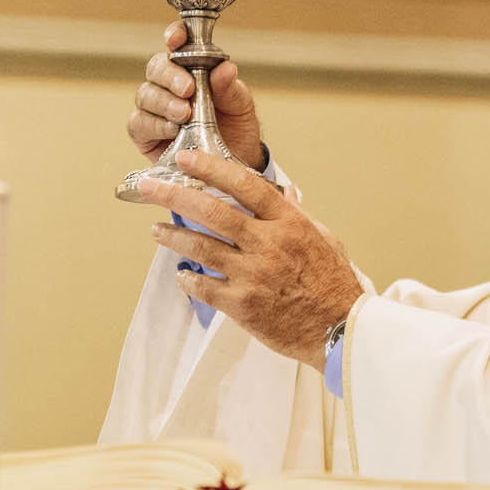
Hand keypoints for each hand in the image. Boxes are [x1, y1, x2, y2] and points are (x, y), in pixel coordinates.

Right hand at [127, 23, 265, 170]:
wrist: (235, 162)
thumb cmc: (236, 127)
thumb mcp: (241, 106)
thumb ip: (230, 87)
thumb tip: (225, 68)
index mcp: (191, 68)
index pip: (177, 44)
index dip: (173, 36)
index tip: (176, 39)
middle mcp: (168, 85)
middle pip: (156, 68)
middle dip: (170, 76)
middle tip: (187, 89)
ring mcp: (154, 109)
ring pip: (145, 95)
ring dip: (164, 103)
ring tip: (184, 114)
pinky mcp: (145, 134)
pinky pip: (139, 124)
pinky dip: (155, 125)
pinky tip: (173, 130)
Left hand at [138, 150, 362, 367]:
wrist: (340, 330)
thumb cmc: (334, 285)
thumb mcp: (324, 239)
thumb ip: (298, 215)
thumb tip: (285, 193)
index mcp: (288, 223)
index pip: (243, 184)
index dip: (210, 168)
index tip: (185, 159)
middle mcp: (268, 244)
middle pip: (211, 211)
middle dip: (174, 194)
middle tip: (149, 186)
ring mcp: (253, 275)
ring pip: (200, 247)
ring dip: (172, 236)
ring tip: (156, 230)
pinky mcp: (243, 305)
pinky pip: (204, 287)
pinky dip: (187, 279)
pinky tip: (180, 275)